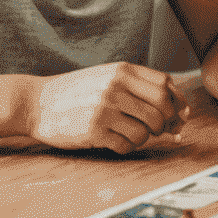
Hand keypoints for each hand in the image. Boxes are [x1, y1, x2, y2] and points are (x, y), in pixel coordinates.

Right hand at [29, 62, 188, 152]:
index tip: (180, 114)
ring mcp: (105, 108)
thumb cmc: (77, 92)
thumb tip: (177, 107)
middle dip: (166, 122)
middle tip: (161, 130)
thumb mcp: (107, 77)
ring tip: (131, 134)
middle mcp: (116, 86)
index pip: (164, 84)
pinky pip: (126, 145)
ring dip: (145, 137)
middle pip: (161, 106)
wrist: (37, 103)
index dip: (177, 101)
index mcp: (122, 70)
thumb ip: (137, 86)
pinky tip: (117, 141)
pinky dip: (127, 147)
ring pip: (146, 129)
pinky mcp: (94, 131)